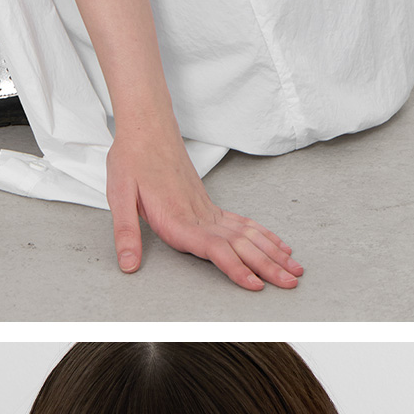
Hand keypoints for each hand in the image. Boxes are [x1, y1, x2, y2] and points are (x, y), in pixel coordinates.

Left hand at [107, 105, 302, 285]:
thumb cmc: (132, 159)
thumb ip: (125, 232)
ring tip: (295, 269)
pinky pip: (243, 222)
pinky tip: (278, 245)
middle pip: (241, 244)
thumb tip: (128, 266)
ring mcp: (208, 208)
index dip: (236, 268)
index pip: (215, 248)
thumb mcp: (119, 195)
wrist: (147, 127)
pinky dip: (264, 235)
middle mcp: (200, 215)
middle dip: (268, 266)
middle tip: (293, 282)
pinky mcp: (209, 203)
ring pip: (248, 234)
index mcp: (178, 218)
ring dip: (273, 253)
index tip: (257, 285)